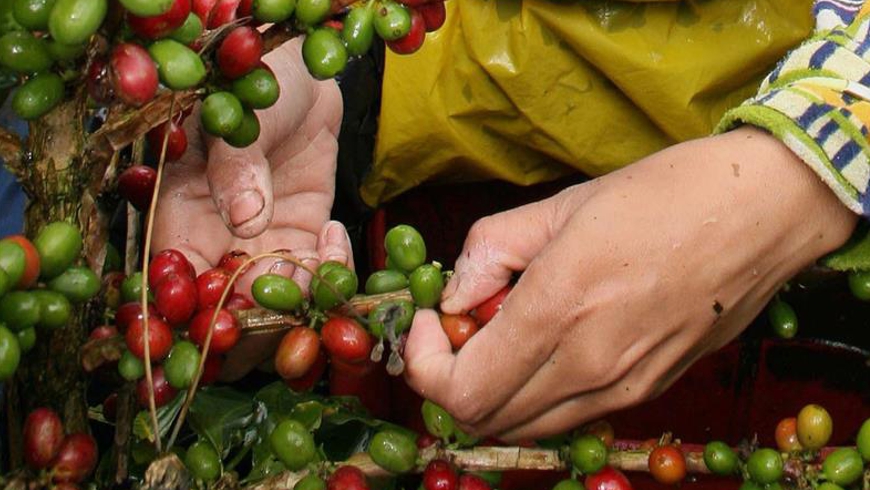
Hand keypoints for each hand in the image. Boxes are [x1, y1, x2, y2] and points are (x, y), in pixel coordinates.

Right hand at [151, 38, 351, 379]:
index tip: (225, 323)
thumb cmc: (252, 83)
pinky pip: (318, 279)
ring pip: (275, 309)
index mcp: (181, 214)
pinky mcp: (305, 239)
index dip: (193, 316)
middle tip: (289, 310)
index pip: (176, 284)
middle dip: (255, 327)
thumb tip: (244, 220)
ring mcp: (264, 246)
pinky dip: (333, 273)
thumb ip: (235, 164)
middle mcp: (219, 242)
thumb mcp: (236, 114)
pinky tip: (336, 233)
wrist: (300, 73)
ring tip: (321, 252)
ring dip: (303, 302)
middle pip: (224, 317)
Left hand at [403, 127, 856, 440]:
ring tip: (504, 333)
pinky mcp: (649, 391)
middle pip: (484, 418)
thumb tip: (453, 295)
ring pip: (525, 426)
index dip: (424, 362)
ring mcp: (624, 387)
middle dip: (452, 378)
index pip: (459, 388)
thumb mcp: (561, 205)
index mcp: (559, 309)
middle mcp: (589, 364)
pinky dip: (537, 395)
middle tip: (461, 327)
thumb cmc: (666, 193)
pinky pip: (569, 416)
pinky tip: (549, 345)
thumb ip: (490, 251)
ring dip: (494, 390)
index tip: (429, 322)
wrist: (765, 211)